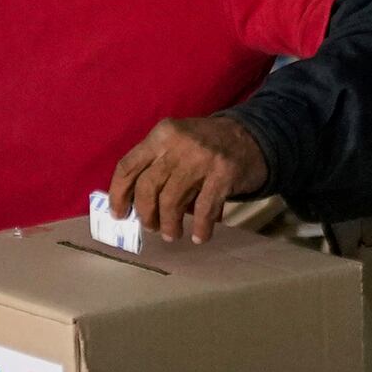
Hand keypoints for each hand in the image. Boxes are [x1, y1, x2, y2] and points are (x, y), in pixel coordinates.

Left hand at [107, 111, 270, 243]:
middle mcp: (178, 143)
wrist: (253, 136)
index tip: (119, 214)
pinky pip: (204, 209)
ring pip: (171, 201)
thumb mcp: (176, 142)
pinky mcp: (224, 173)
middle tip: (150, 227)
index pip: (128, 166)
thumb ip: (154, 164)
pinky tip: (200, 237)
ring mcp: (201, 157)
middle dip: (145, 213)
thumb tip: (131, 204)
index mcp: (161, 134)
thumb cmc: (206, 146)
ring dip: (169, 225)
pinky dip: (200, 228)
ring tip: (172, 234)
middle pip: (147, 187)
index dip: (118, 194)